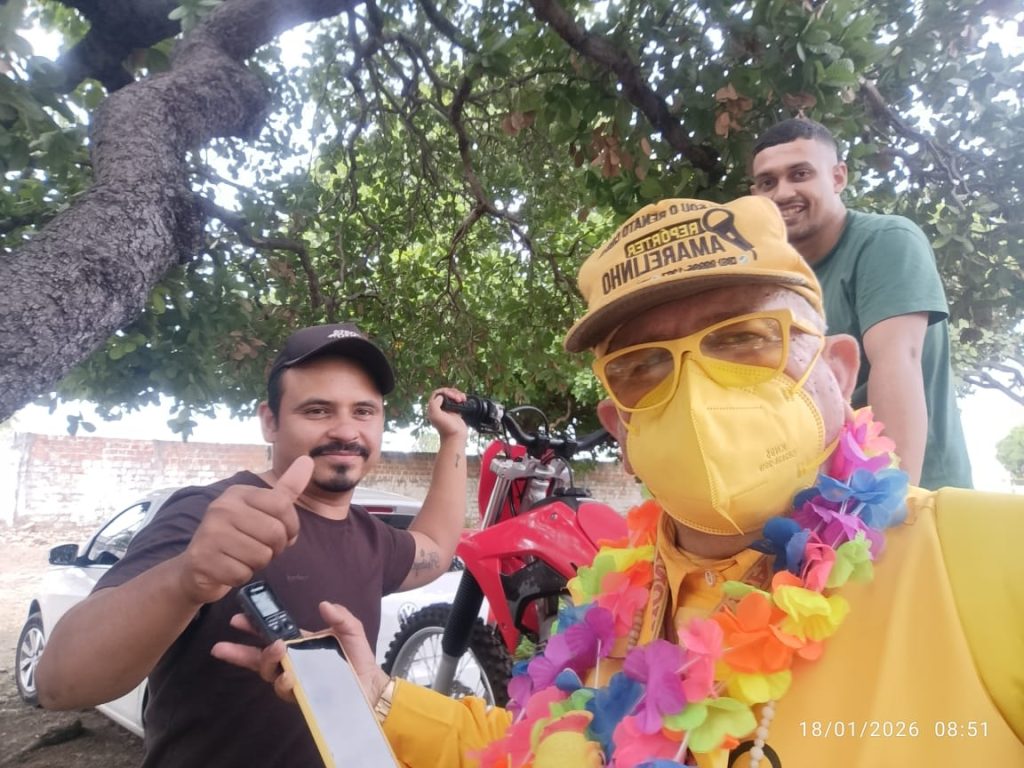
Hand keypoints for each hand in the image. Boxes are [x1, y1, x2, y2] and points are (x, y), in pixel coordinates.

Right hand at [176, 456, 313, 604]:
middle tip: (259, 548)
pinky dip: (241, 576)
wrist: (197, 568)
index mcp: (238, 493)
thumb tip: (307, 460)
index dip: (291, 526)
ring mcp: (210, 533)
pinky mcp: (202, 559)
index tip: (282, 533)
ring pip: (261, 556)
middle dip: (275, 548)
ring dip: (257, 564)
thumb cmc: (238, 537)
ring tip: (242, 557)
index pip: (283, 505)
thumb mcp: (262, 510)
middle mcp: (222, 508)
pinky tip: (229, 568)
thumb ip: (286, 489)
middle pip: (275, 533)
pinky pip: (242, 574)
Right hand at [210, 602, 390, 704]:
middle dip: (239, 652)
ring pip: (269, 673)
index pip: (270, 636)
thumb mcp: (351, 629)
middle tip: (225, 645)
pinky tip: (289, 675)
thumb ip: (340, 615)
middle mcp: (293, 662)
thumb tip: (323, 604)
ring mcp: (296, 680)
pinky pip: (285, 690)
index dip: (252, 628)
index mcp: (300, 644)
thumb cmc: (357, 657)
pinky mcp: (302, 695)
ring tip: (276, 649)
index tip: (236, 620)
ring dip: (267, 660)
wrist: (371, 684)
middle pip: (259, 658)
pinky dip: (284, 681)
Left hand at [427, 387, 469, 440]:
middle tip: (458, 399)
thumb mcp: (436, 416)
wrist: (456, 437)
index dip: (444, 392)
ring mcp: (448, 409)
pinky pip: (457, 400)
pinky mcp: (455, 411)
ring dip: (458, 394)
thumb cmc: (446, 428)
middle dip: (453, 393)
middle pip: (445, 393)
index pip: (437, 393)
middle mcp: (439, 407)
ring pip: (452, 395)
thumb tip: (440, 397)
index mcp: (433, 408)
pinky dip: (461, 398)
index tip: (452, 396)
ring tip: (463, 399)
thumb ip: (434, 404)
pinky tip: (464, 400)